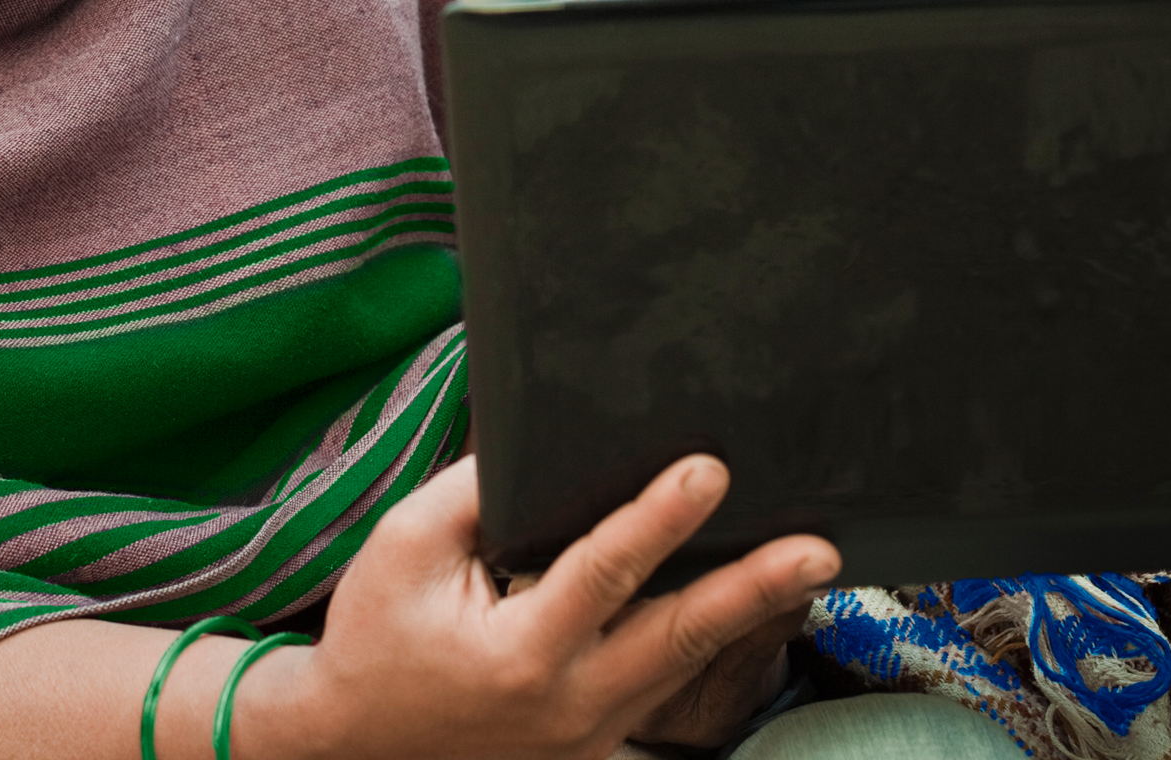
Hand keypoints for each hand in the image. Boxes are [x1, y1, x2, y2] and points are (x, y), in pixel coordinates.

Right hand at [239, 454, 838, 758]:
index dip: (660, 518)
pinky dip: (705, 648)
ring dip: (747, 615)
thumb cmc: (377, 637)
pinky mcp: (595, 749)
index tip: (709, 469)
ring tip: (808, 566)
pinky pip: (662, 692)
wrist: (352, 743)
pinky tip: (745, 605)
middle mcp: (569, 704)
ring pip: (683, 667)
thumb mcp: (403, 547)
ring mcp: (588, 737)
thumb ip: (474, 491)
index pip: (606, 572)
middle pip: (680, 637)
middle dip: (753, 588)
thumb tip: (543, 443)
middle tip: (818, 549)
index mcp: (521, 653)